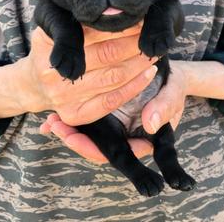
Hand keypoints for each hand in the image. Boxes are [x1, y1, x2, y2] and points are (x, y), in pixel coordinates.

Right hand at [0, 22, 158, 125]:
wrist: (32, 84)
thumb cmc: (48, 50)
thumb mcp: (51, 27)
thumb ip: (73, 21)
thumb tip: (109, 11)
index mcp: (50, 46)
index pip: (94, 33)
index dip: (121, 26)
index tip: (139, 18)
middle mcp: (56, 74)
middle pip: (107, 55)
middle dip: (135, 43)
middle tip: (151, 34)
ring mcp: (65, 97)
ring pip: (114, 78)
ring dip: (139, 63)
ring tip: (154, 50)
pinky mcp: (75, 115)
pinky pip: (112, 101)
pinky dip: (135, 86)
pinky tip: (149, 73)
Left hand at [39, 60, 188, 162]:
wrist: (164, 69)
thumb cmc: (172, 85)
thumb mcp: (173, 94)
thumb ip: (165, 108)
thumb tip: (150, 124)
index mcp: (140, 139)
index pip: (116, 155)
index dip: (92, 149)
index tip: (73, 141)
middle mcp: (123, 135)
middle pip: (95, 146)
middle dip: (73, 138)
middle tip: (54, 127)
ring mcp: (113, 123)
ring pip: (88, 134)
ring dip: (67, 128)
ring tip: (49, 121)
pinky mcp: (105, 109)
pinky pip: (86, 117)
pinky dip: (69, 116)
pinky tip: (52, 114)